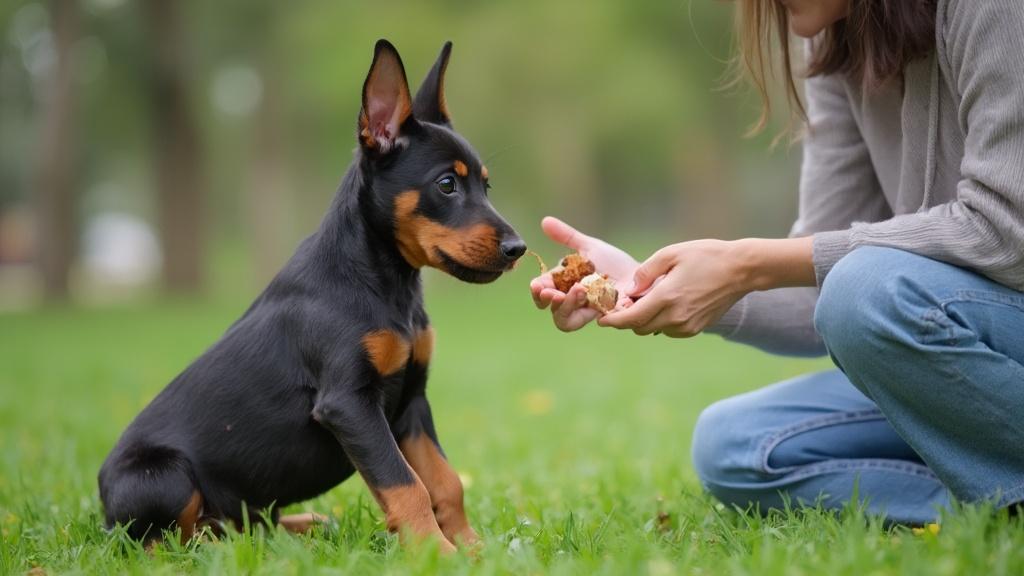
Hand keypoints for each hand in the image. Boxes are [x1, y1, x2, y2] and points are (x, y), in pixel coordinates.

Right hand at [529, 216, 637, 331]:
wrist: (641, 274)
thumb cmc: (615, 264)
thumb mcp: (589, 246)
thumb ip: (566, 236)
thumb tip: (545, 220)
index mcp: (565, 285)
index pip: (543, 292)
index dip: (538, 290)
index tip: (537, 285)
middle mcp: (573, 301)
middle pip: (552, 309)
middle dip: (548, 301)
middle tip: (551, 293)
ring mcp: (587, 312)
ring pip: (565, 321)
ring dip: (566, 307)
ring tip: (577, 290)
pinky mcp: (603, 319)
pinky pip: (589, 321)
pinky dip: (588, 310)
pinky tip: (593, 297)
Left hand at [597, 240, 751, 336]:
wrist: (741, 270)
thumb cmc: (706, 256)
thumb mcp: (671, 254)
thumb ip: (645, 273)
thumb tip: (628, 290)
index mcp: (667, 298)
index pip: (631, 319)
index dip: (613, 321)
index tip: (602, 321)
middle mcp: (676, 317)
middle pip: (639, 328)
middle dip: (627, 319)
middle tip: (622, 305)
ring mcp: (687, 326)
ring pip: (654, 330)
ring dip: (645, 320)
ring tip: (646, 300)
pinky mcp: (696, 328)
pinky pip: (669, 331)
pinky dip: (661, 322)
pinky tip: (665, 304)